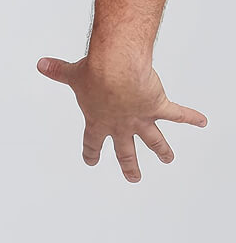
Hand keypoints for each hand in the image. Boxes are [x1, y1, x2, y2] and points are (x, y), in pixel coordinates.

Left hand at [37, 55, 206, 181]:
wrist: (116, 69)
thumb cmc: (94, 72)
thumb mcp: (72, 73)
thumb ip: (57, 71)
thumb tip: (41, 64)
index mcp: (98, 119)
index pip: (92, 140)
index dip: (91, 151)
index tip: (91, 161)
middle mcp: (120, 124)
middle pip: (125, 150)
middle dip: (129, 165)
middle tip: (133, 177)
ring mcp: (140, 118)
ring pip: (154, 140)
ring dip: (162, 150)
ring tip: (168, 159)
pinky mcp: (158, 107)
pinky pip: (177, 114)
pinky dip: (191, 118)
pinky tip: (202, 121)